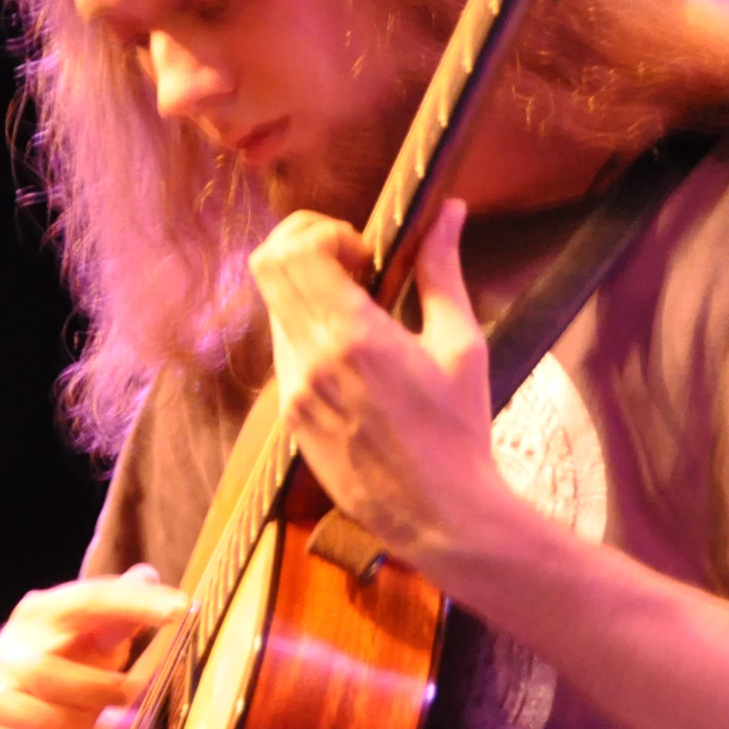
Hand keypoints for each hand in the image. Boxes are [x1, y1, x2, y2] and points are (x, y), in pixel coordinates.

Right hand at [0, 565, 186, 728]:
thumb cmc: (62, 668)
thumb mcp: (92, 637)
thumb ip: (119, 610)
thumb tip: (148, 573)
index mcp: (44, 613)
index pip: (90, 599)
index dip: (135, 603)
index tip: (182, 611)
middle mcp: (12, 649)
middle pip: (53, 664)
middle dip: (101, 684)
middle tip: (141, 698)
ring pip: (38, 715)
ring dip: (79, 727)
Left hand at [247, 198, 503, 564]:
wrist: (440, 517)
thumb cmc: (459, 432)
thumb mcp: (461, 345)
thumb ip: (442, 272)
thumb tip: (450, 212)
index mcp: (353, 337)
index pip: (293, 251)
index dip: (324, 232)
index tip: (366, 253)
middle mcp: (309, 361)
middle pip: (267, 267)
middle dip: (306, 248)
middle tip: (354, 267)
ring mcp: (293, 392)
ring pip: (273, 308)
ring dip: (306, 292)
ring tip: (360, 312)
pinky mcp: (291, 418)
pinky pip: (283, 351)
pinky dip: (307, 331)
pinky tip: (353, 354)